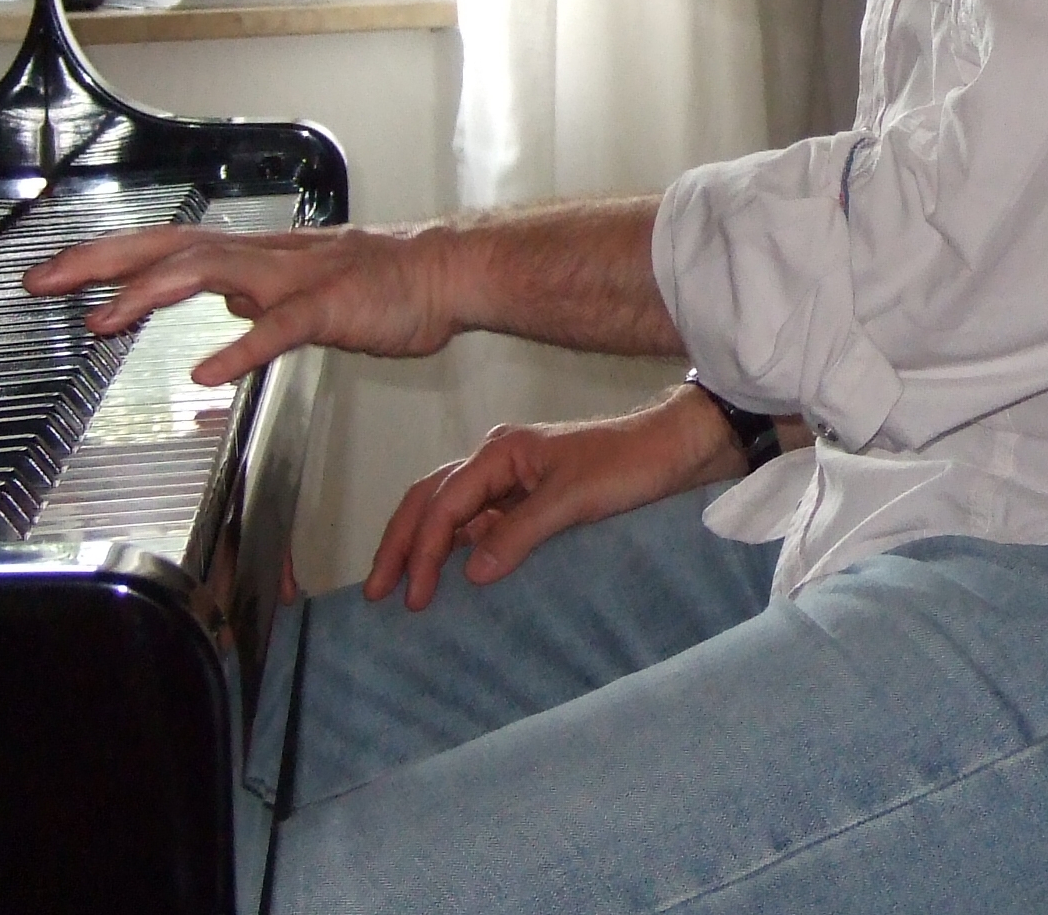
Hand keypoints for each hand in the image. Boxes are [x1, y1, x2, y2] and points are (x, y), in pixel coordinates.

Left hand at [23, 223, 457, 388]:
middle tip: (43, 281)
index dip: (105, 256)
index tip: (53, 275)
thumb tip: (223, 302)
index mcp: (257, 256)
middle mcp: (267, 257)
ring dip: (151, 293)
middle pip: (170, 247)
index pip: (166, 247)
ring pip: (212, 271)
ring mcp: (298, 278)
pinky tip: (208, 369)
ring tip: (103, 319)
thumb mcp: (303, 288)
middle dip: (100, 261)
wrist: (448, 273)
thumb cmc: (384, 285)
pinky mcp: (332, 306)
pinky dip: (241, 346)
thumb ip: (258, 295)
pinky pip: (281, 327)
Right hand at [363, 385, 751, 610]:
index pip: (444, 503)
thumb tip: (471, 573)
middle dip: (400, 543)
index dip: (422, 550)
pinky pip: (477, 524)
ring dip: (423, 546)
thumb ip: (520, 533)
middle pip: (430, 500)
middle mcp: (496, 460)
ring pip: (449, 511)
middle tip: (377, 592)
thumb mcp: (573, 500)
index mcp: (499, 451)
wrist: (671, 450)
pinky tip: (448, 577)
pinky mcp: (526, 498)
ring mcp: (510, 479)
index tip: (413, 596)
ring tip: (400, 589)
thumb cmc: (627, 466)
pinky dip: (455, 548)